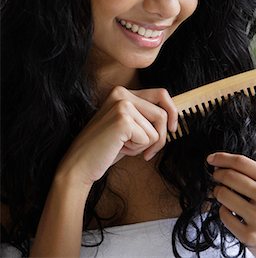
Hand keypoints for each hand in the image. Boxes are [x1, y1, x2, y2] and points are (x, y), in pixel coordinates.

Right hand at [56, 86, 177, 188]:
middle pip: (162, 113)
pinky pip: (149, 138)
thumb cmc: (106, 149)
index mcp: (122, 92)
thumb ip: (145, 117)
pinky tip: (120, 149)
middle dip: (161, 136)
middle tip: (149, 151)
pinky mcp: (123, 119)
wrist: (80, 165)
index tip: (172, 128)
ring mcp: (122, 105)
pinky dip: (137, 149)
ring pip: (156, 129)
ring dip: (145, 145)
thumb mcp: (128, 127)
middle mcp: (122, 93)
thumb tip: (173, 117)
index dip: (172, 112)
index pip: (161, 94)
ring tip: (124, 147)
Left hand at [207, 152, 255, 257]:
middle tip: (216, 176)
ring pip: (223, 194)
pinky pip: (224, 215)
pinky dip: (223, 211)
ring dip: (218, 192)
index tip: (212, 159)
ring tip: (223, 194)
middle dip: (217, 174)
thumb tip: (225, 166)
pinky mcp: (250, 236)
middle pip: (230, 176)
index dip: (222, 158)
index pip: (242, 163)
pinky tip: (230, 211)